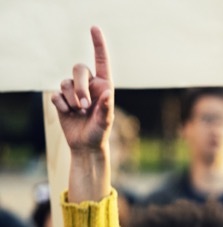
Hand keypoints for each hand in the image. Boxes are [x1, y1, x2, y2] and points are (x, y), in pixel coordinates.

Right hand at [51, 27, 113, 153]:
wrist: (85, 145)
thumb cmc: (99, 132)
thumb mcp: (105, 122)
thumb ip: (106, 108)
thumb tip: (108, 93)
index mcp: (104, 85)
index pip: (101, 60)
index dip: (98, 44)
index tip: (93, 27)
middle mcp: (89, 85)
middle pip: (78, 69)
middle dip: (79, 87)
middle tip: (85, 106)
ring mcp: (74, 91)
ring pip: (65, 81)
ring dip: (71, 97)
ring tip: (78, 112)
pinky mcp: (61, 98)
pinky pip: (56, 93)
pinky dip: (61, 104)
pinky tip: (68, 114)